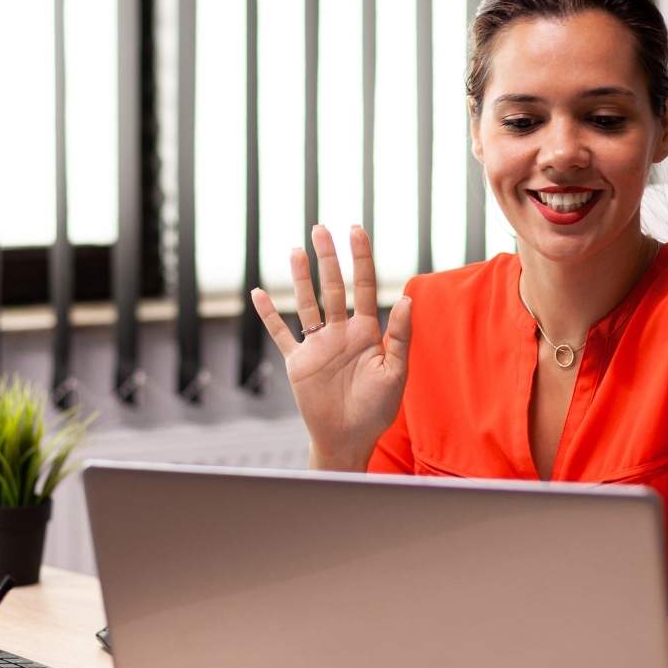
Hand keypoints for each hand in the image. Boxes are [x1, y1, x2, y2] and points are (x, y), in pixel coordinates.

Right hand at [251, 225, 411, 471]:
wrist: (349, 439)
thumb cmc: (377, 409)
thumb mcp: (395, 372)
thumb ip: (400, 336)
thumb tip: (408, 299)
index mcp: (367, 332)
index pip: (364, 286)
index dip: (361, 258)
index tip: (356, 230)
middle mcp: (340, 332)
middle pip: (333, 287)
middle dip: (328, 258)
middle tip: (321, 228)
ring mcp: (317, 345)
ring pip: (307, 303)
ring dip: (301, 278)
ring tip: (296, 251)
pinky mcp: (297, 362)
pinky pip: (280, 334)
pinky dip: (268, 315)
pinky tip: (259, 293)